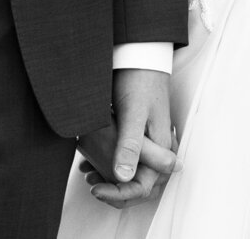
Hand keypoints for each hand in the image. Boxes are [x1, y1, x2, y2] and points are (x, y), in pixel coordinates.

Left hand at [76, 69, 175, 208]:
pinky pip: (129, 159)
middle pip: (140, 186)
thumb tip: (122, 178)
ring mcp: (150, 141)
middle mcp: (159, 148)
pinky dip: (110, 165)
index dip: (118, 194)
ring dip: (111, 180)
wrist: (139, 55)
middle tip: (92, 185)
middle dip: (115, 191)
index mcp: (161, 148)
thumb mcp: (132, 113)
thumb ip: (129, 145)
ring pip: (133, 174)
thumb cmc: (138, 80)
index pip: (142, 188)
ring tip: (88, 174)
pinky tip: (90, 160)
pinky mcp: (140, 133)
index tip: (95, 189)